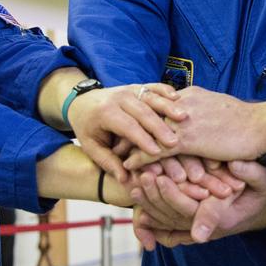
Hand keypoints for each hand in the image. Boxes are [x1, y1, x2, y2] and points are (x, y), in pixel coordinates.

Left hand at [67, 84, 187, 182]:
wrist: (81, 102)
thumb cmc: (87, 128)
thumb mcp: (91, 147)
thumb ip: (108, 162)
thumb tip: (124, 179)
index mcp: (105, 112)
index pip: (127, 127)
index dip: (143, 139)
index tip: (158, 151)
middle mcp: (118, 98)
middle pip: (142, 111)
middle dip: (160, 127)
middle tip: (175, 141)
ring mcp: (129, 89)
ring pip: (151, 97)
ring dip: (168, 107)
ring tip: (184, 118)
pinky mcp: (137, 86)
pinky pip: (153, 87)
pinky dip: (165, 91)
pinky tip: (179, 99)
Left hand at [123, 87, 261, 169]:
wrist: (261, 126)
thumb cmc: (246, 121)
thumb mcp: (220, 109)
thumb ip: (204, 111)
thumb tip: (198, 117)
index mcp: (191, 95)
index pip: (158, 100)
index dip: (143, 112)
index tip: (130, 121)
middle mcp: (183, 103)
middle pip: (146, 111)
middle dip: (129, 123)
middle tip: (114, 134)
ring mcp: (184, 120)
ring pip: (146, 130)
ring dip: (129, 141)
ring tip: (115, 152)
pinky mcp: (187, 139)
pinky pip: (155, 148)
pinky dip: (140, 157)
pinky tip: (129, 165)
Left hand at [132, 160, 265, 249]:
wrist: (258, 209)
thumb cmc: (260, 191)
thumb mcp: (263, 180)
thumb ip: (250, 172)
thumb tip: (235, 162)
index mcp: (223, 216)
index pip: (191, 210)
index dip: (173, 195)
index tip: (159, 177)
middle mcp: (206, 228)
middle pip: (172, 217)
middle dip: (155, 197)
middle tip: (140, 176)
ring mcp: (197, 229)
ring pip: (166, 221)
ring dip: (149, 204)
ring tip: (135, 183)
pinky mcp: (190, 227)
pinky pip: (166, 228)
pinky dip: (151, 219)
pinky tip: (138, 202)